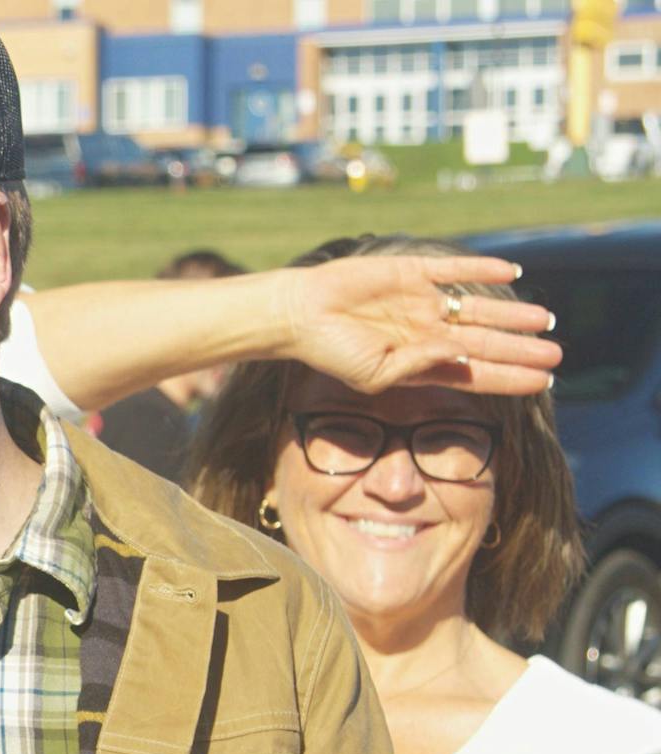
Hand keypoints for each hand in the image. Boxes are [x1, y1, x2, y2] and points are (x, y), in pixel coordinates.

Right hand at [277, 254, 561, 396]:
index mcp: (417, 363)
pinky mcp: (410, 272)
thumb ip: (417, 367)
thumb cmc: (329, 352)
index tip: (542, 382)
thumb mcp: (373, 376)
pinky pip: (454, 269)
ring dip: (512, 313)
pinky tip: (512, 270)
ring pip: (478, 308)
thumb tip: (460, 356)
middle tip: (557, 354)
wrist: (298, 314)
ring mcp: (420, 302)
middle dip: (520, 349)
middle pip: (484, 342)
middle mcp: (424, 333)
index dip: (508, 377)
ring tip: (546, 320)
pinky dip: (482, 268)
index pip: (474, 373)